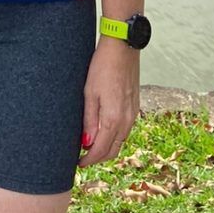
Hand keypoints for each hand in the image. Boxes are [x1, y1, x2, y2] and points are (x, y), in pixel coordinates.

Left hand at [78, 38, 139, 167]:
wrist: (123, 48)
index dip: (89, 160)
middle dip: (98, 158)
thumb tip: (87, 144)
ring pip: (120, 141)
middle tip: (82, 158)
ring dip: (106, 148)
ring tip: (90, 145)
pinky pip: (125, 130)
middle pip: (113, 150)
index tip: (78, 163)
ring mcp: (133, 114)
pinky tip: (104, 130)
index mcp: (114, 119)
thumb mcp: (89, 93)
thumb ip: (89, 120)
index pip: (101, 150)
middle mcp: (127, 120)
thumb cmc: (102, 67)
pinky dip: (114, 136)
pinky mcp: (135, 106)